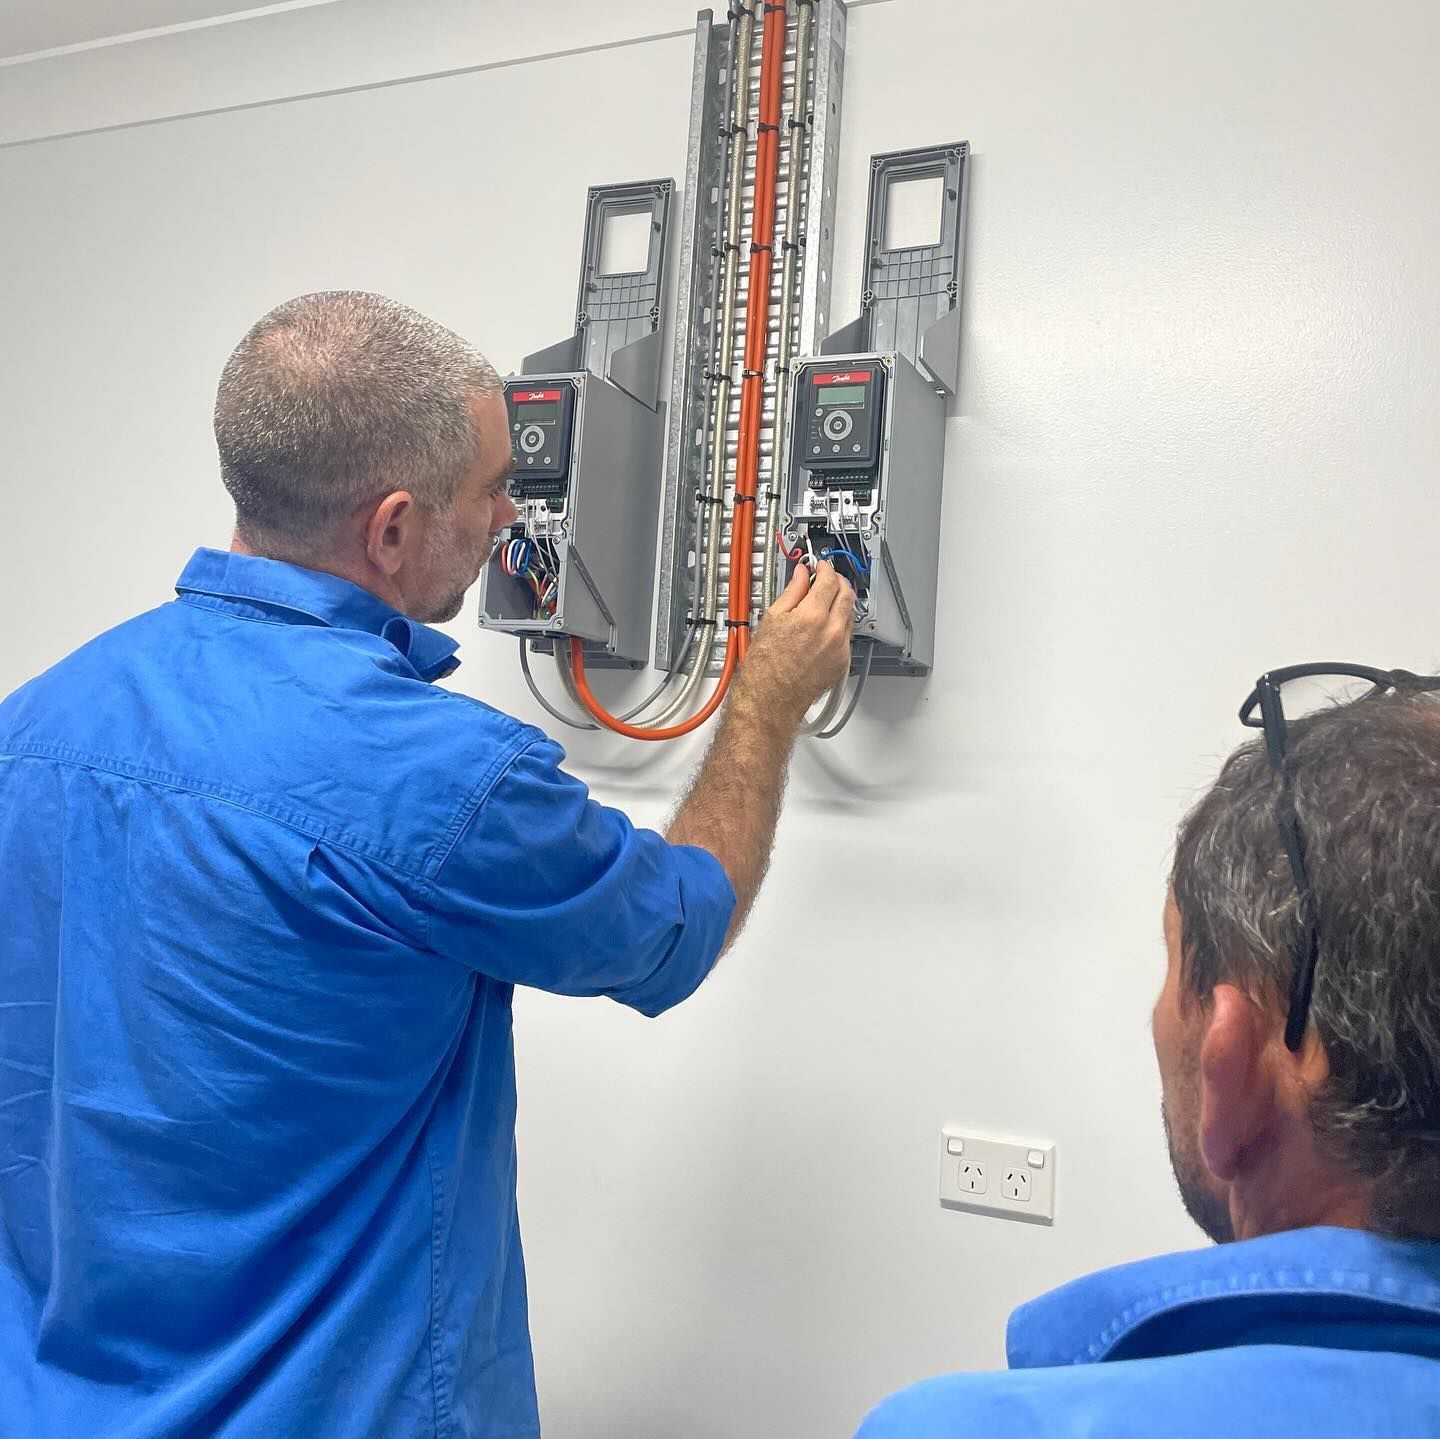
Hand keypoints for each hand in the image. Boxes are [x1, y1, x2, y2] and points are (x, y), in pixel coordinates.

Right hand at [734, 561, 854, 731]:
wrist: (771, 699)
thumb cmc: (765, 666)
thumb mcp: (771, 619)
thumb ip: (792, 592)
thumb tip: (802, 575)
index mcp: (813, 616)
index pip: (830, 580)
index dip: (826, 568)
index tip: (820, 566)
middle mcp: (832, 631)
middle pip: (847, 594)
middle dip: (838, 582)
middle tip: (826, 579)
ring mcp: (840, 648)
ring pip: (850, 614)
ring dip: (840, 603)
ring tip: (821, 604)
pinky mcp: (843, 662)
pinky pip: (847, 635)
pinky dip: (839, 625)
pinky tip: (822, 628)